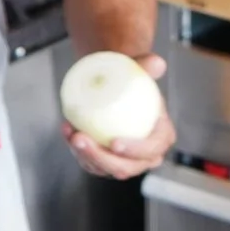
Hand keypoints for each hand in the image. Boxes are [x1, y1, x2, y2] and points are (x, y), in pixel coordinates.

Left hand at [60, 53, 171, 180]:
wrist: (117, 86)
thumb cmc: (133, 80)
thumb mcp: (141, 69)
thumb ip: (149, 65)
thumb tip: (156, 63)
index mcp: (162, 137)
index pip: (151, 149)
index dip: (135, 151)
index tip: (114, 142)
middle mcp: (146, 156)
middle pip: (125, 167)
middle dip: (101, 158)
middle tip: (81, 138)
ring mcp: (124, 162)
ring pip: (103, 168)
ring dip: (84, 154)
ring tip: (71, 133)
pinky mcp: (105, 162)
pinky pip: (89, 161)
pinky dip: (77, 149)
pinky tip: (67, 130)